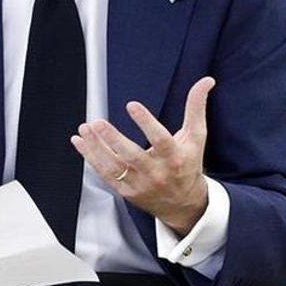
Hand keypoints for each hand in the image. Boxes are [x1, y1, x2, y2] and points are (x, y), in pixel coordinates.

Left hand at [70, 76, 215, 234]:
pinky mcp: (126, 191)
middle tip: (98, 123)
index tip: (132, 105)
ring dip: (96, 147)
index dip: (146, 123)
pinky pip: (105, 174)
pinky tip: (80, 141)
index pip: (160, 140)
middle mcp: (157, 173)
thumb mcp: (196, 137)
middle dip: (113, 139)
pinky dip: (90, 158)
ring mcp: (139, 184)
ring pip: (114, 166)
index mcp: (175, 158)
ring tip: (85, 128)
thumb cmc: (188, 164)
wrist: (183, 204)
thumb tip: (206, 80)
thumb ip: (196, 107)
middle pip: (132, 156)